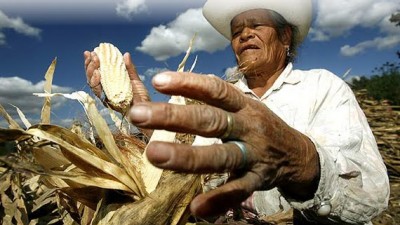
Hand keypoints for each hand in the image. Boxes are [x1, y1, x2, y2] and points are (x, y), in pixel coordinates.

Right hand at [84, 51, 149, 105]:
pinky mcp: (108, 102)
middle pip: (92, 77)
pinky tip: (98, 74)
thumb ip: (129, 68)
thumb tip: (126, 54)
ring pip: (92, 84)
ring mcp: (105, 96)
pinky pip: (99, 92)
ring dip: (91, 72)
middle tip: (92, 55)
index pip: (97, 71)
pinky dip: (97, 82)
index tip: (92, 51)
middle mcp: (105, 90)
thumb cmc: (140, 96)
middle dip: (90, 65)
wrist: (145, 108)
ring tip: (95, 62)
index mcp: (110, 83)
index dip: (92, 62)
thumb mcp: (135, 80)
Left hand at [129, 72, 319, 216]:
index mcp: (243, 105)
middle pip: (210, 121)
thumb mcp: (245, 106)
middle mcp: (248, 126)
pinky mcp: (259, 180)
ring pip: (220, 156)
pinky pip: (238, 191)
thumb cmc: (260, 125)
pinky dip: (218, 200)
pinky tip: (196, 208)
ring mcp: (254, 155)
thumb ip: (217, 100)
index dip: (188, 83)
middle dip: (173, 117)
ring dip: (187, 156)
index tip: (158, 81)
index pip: (215, 89)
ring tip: (154, 155)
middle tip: (138, 114)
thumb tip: (177, 87)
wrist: (298, 153)